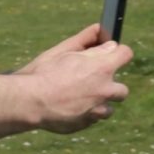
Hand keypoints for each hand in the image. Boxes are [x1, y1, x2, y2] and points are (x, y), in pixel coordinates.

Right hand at [19, 24, 133, 133]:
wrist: (29, 102)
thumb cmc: (42, 74)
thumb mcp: (60, 52)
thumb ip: (84, 40)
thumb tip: (99, 29)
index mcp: (101, 68)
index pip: (125, 54)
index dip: (116, 53)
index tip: (107, 55)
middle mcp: (105, 90)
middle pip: (122, 88)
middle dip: (108, 85)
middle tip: (87, 82)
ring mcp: (97, 110)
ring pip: (108, 108)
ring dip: (97, 103)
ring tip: (74, 99)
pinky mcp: (86, 124)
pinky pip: (92, 119)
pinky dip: (84, 114)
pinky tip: (66, 108)